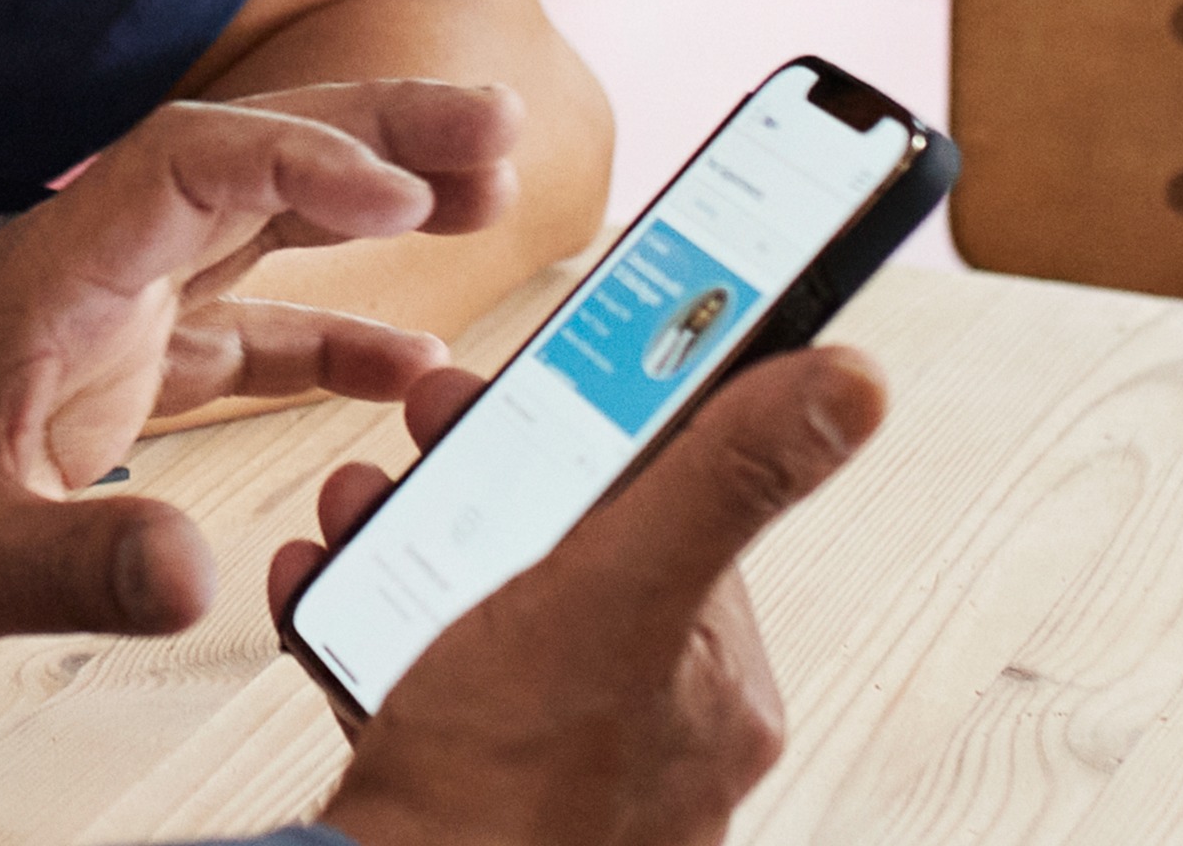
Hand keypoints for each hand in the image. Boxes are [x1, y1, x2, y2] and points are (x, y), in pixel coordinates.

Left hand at [0, 80, 521, 671]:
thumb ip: (73, 562)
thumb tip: (192, 575)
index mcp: (47, 278)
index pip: (189, 167)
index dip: (301, 160)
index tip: (402, 193)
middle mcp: (89, 270)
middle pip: (247, 158)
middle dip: (374, 126)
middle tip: (500, 118)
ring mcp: (110, 314)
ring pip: (259, 224)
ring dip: (371, 197)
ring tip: (492, 184)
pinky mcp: (120, 371)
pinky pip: (249, 328)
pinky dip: (336, 331)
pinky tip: (414, 363)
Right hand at [270, 347, 888, 845]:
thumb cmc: (502, 796)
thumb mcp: (616, 595)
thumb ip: (724, 481)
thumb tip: (851, 386)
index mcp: (713, 685)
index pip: (678, 515)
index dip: (599, 435)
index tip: (537, 387)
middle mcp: (649, 732)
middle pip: (570, 555)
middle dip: (483, 483)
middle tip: (428, 436)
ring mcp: (555, 763)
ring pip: (487, 610)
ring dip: (413, 541)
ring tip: (361, 513)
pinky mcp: (467, 787)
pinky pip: (425, 677)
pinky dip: (371, 625)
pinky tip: (331, 597)